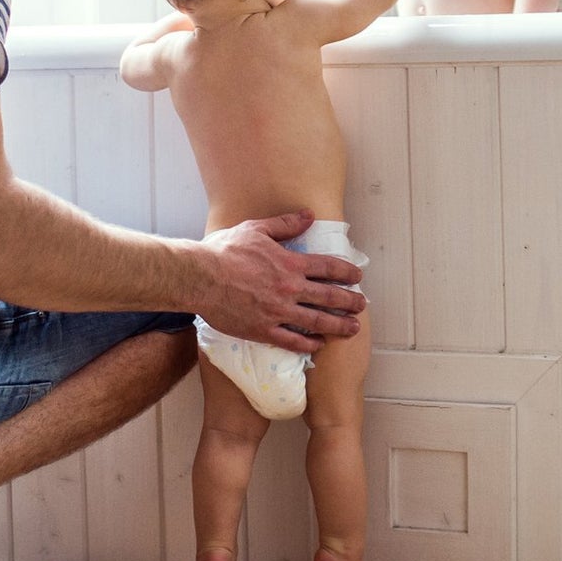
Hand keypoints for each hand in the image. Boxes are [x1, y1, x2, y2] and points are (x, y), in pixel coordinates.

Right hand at [197, 211, 365, 353]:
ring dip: (338, 325)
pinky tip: (319, 344)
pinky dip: (309, 344)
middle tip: (362, 305)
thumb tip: (309, 215)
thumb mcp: (256, 229)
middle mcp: (289, 289)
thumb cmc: (224, 251)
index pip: (329, 268)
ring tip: (353, 328)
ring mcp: (278, 312)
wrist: (199, 277)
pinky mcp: (263, 330)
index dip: (348, 273)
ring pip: (317, 322)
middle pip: (329, 297)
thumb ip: (285, 224)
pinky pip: (292, 341)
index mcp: (290, 263)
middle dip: (350, 302)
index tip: (358, 278)